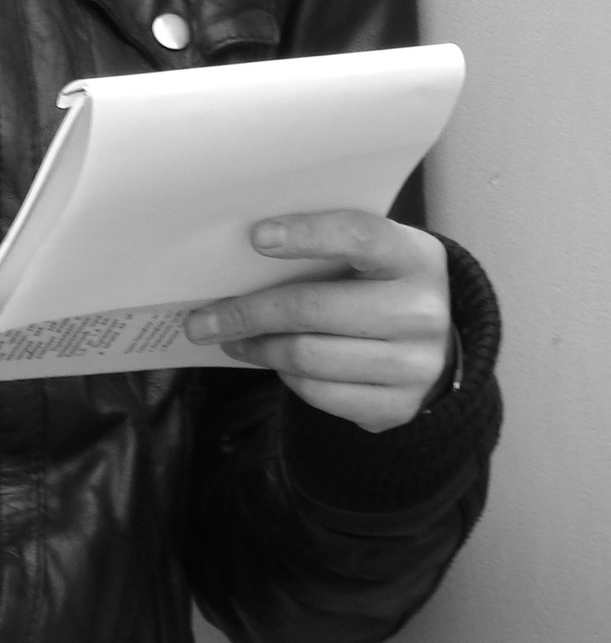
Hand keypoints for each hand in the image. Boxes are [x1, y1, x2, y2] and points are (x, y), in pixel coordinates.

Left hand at [184, 210, 451, 432]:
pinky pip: (320, 394)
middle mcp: (422, 312)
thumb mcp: (373, 254)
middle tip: (202, 318)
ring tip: (229, 337)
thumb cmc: (382, 283)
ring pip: (310, 357)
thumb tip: (242, 253)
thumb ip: (328, 246)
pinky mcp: (397, 407)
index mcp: (414, 257)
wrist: (440, 344)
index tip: (256, 237)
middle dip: (248, 312)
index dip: (307, 235)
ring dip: (257, 347)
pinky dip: (285, 377)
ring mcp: (415, 366)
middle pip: (316, 308)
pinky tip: (270, 360)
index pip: (359, 236)